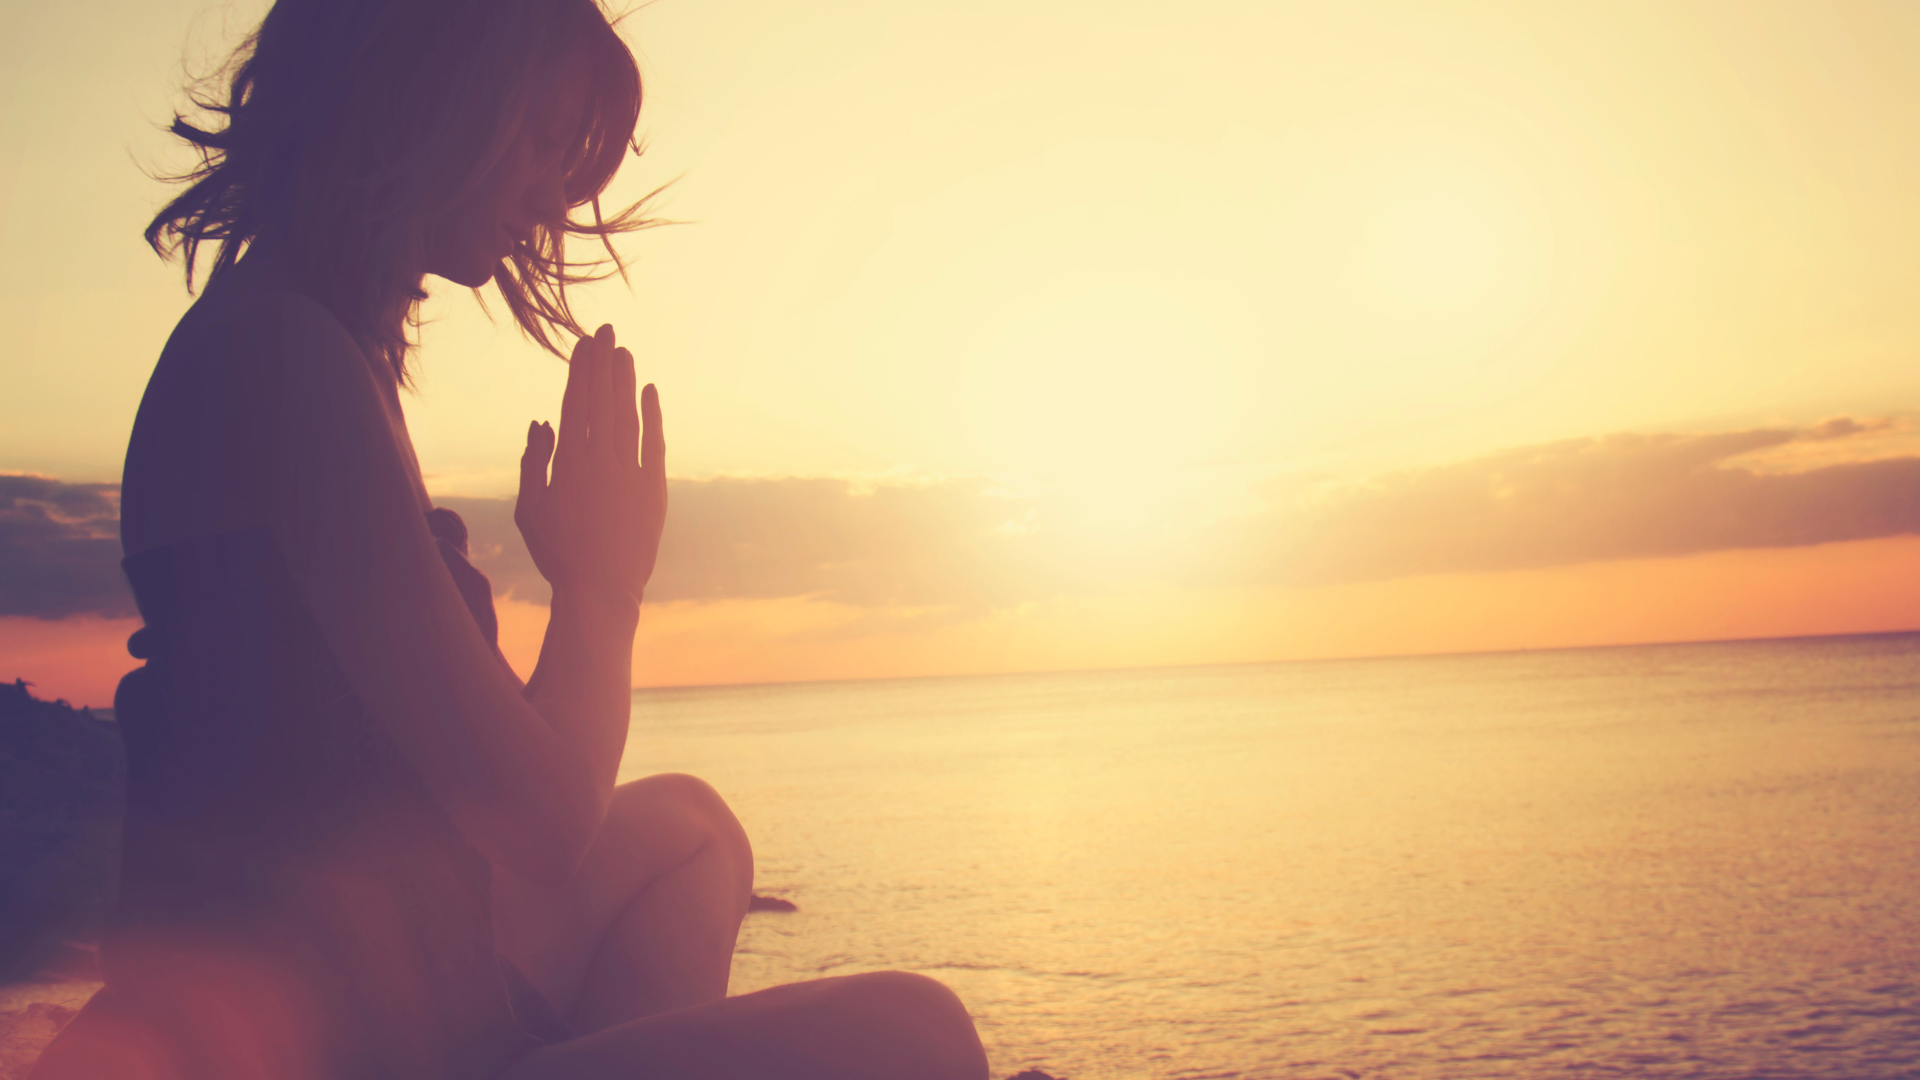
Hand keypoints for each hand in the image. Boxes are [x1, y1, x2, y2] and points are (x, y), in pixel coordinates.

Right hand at [514, 324, 665, 600]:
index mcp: (567, 462)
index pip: (575, 402)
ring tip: (624, 352)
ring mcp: (630, 473)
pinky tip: (649, 391)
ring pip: (628, 415)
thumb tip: (542, 422)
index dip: (579, 370)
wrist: (601, 592)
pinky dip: (652, 415)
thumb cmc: (558, 553)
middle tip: (606, 331)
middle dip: (603, 362)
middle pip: (602, 400)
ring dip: (625, 381)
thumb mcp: (530, 508)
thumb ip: (534, 461)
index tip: (583, 344)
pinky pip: (653, 442)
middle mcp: (600, 460)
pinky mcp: (654, 489)